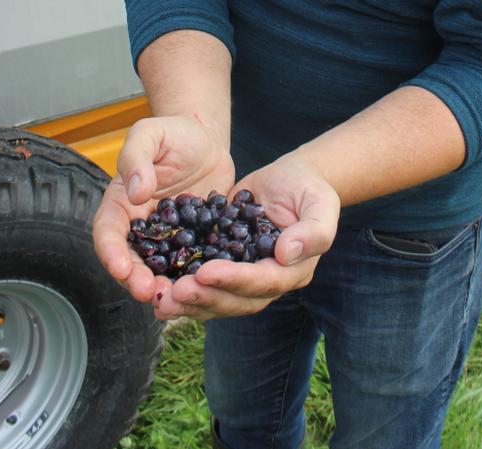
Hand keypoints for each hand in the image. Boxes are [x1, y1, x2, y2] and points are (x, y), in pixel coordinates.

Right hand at [92, 114, 234, 302]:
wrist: (206, 140)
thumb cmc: (173, 133)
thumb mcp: (150, 133)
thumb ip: (137, 157)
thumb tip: (136, 191)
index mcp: (121, 204)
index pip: (107, 233)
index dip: (111, 254)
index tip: (120, 268)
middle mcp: (140, 228)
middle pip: (131, 262)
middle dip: (136, 280)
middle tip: (151, 292)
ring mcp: (167, 239)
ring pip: (160, 270)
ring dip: (165, 287)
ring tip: (176, 298)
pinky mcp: (194, 243)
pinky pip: (191, 264)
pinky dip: (194, 278)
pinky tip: (205, 287)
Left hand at [152, 155, 339, 321]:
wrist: (290, 178)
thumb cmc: (308, 188)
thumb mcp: (321, 202)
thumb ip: (313, 231)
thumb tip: (286, 254)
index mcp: (293, 271)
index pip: (263, 283)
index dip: (234, 280)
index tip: (206, 272)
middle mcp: (267, 282)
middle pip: (236, 300)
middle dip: (204, 298)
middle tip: (174, 292)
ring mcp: (245, 277)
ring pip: (217, 300)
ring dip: (189, 302)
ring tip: (161, 299)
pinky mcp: (225, 265)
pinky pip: (205, 284)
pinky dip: (184, 289)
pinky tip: (160, 286)